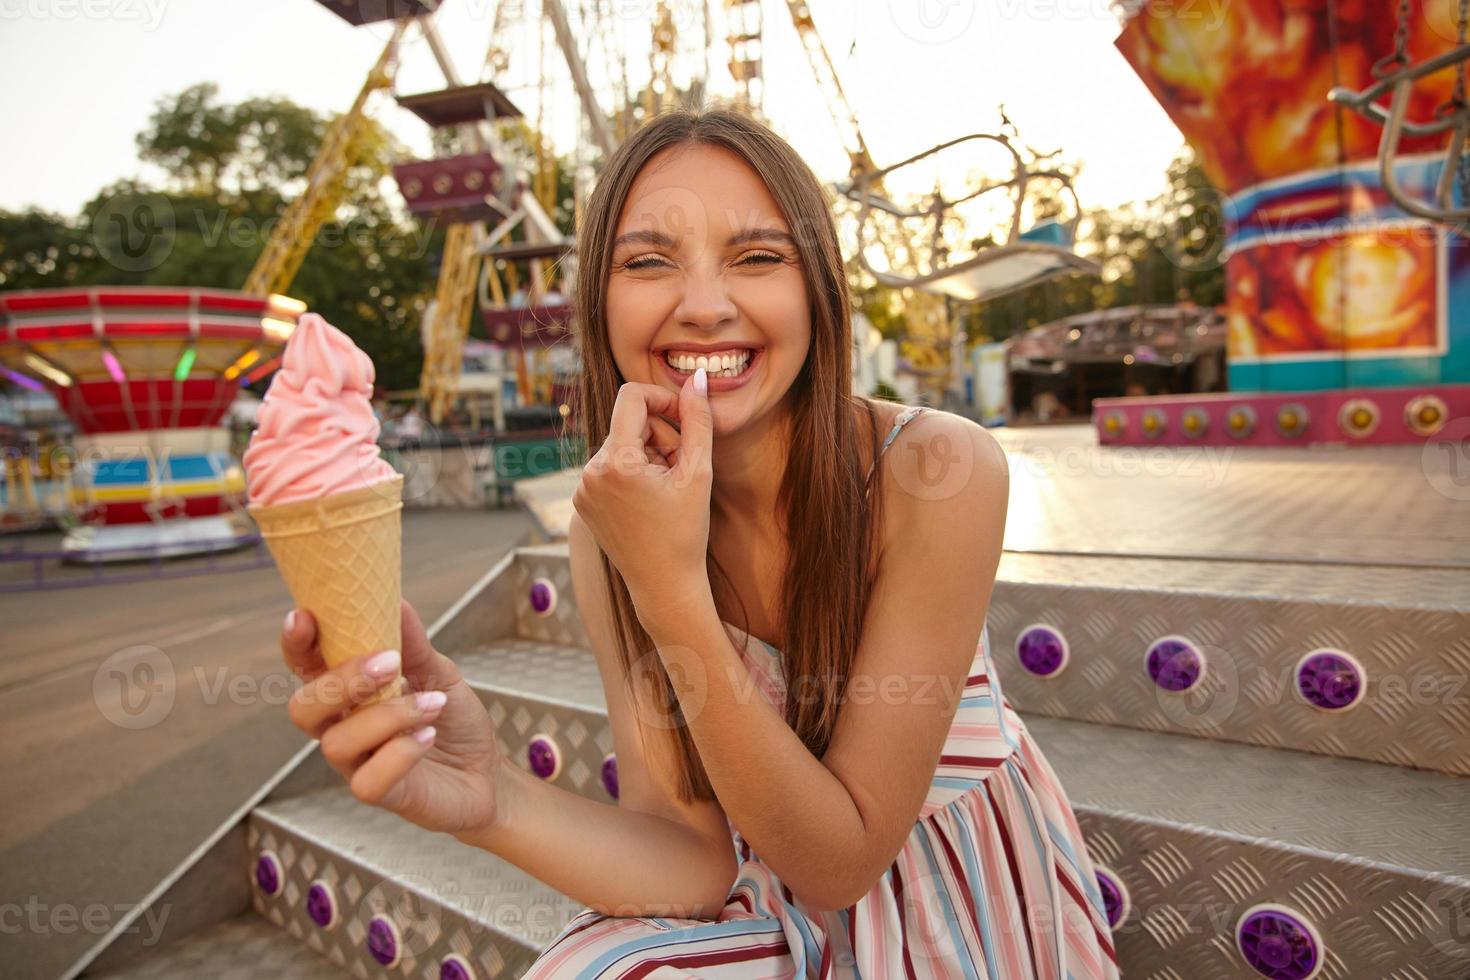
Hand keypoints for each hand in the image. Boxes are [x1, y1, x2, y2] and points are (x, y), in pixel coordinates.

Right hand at [282, 600, 507, 838]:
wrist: (486, 772)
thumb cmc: (451, 719)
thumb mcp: (438, 672)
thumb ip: (413, 643)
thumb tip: (397, 601)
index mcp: (348, 692)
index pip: (306, 668)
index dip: (297, 644)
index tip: (305, 616)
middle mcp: (342, 727)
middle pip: (303, 708)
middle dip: (341, 681)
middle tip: (390, 663)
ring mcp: (357, 764)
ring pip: (335, 744)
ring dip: (386, 716)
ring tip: (432, 705)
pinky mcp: (380, 795)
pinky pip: (367, 782)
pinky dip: (400, 753)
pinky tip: (428, 737)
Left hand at [573, 371, 714, 622]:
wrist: (664, 585)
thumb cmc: (685, 533)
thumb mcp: (698, 472)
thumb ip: (698, 420)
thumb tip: (697, 379)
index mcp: (616, 462)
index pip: (632, 398)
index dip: (662, 399)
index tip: (683, 415)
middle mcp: (590, 472)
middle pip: (629, 424)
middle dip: (660, 436)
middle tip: (682, 468)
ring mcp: (582, 488)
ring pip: (620, 446)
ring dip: (647, 456)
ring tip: (667, 489)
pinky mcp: (582, 501)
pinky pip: (608, 468)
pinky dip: (631, 474)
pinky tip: (648, 501)